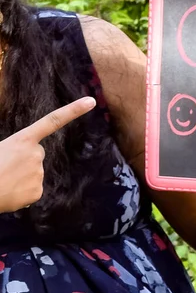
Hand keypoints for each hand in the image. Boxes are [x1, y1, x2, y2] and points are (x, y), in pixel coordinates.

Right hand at [0, 97, 95, 212]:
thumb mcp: (0, 147)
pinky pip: (32, 189)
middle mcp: (35, 154)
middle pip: (37, 154)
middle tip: (5, 166)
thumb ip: (13, 148)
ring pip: (34, 173)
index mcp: (22, 139)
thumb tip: (18, 158)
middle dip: (25, 159)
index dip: (73, 110)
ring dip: (21, 176)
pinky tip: (9, 191)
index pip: (52, 121)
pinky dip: (22, 191)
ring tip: (3, 179)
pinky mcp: (38, 191)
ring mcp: (39, 173)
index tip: (90, 102)